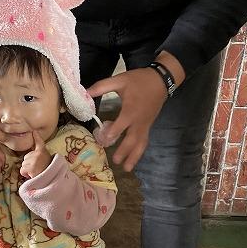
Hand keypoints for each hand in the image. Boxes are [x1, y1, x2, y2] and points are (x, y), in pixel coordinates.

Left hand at [20, 131, 51, 178]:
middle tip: (37, 169)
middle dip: (29, 164)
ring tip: (35, 172)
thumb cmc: (47, 172)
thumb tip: (33, 146)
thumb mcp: (46, 160)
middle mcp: (38, 154)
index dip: (36, 136)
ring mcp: (34, 160)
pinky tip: (32, 175)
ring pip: (23, 164)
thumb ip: (39, 154)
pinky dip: (25, 174)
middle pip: (26, 157)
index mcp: (43, 152)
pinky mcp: (30, 168)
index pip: (39, 142)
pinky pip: (22, 170)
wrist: (51, 181)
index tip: (33, 131)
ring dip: (27, 170)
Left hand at [87, 51, 184, 171]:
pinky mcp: (148, 127)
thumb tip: (85, 92)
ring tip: (127, 168)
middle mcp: (139, 121)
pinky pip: (144, 141)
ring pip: (140, 144)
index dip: (111, 134)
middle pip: (132, 139)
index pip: (120, 126)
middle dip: (124, 151)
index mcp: (130, 110)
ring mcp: (145, 125)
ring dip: (134, 157)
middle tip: (115, 162)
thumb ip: (102, 86)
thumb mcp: (120, 79)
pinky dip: (139, 151)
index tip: (103, 140)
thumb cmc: (139, 80)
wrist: (161, 80)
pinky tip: (133, 159)